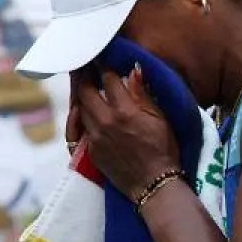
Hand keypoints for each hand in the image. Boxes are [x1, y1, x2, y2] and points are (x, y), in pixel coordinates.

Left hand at [71, 64, 180, 199]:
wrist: (154, 185)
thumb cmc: (164, 150)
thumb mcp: (161, 119)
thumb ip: (144, 94)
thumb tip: (133, 71)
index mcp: (125, 111)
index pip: (108, 79)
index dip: (104, 64)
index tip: (101, 55)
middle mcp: (105, 121)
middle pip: (86, 90)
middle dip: (84, 75)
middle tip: (84, 65)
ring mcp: (95, 137)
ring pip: (79, 108)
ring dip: (81, 94)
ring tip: (82, 84)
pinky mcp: (90, 150)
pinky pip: (78, 128)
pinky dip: (79, 116)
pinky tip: (80, 109)